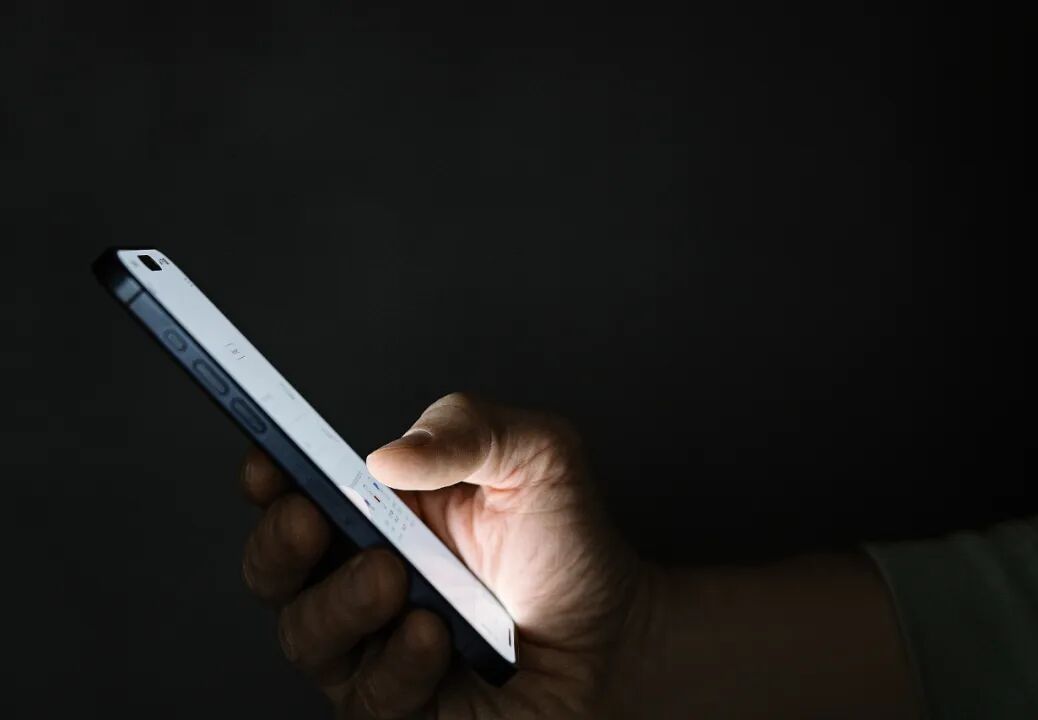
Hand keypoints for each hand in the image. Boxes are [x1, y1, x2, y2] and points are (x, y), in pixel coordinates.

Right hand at [240, 393, 647, 718]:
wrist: (616, 639)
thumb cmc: (567, 545)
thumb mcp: (536, 456)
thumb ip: (469, 429)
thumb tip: (387, 456)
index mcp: (379, 514)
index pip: (297, 493)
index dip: (269, 478)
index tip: (267, 460)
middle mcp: (362, 579)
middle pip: (276, 568)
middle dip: (280, 544)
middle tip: (313, 518)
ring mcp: (375, 648)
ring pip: (308, 636)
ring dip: (342, 603)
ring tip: (396, 580)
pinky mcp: (399, 706)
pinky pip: (368, 697)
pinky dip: (397, 663)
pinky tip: (435, 638)